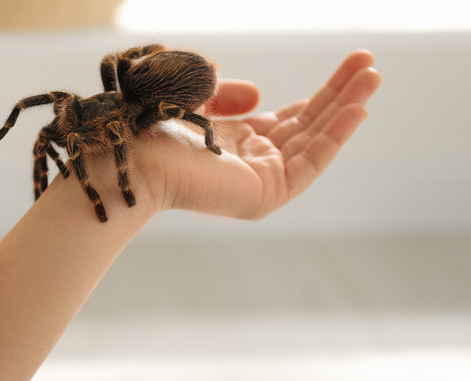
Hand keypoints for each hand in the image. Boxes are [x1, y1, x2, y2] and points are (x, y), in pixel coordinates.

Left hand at [138, 50, 380, 219]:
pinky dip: (336, 136)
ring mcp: (260, 180)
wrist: (130, 156)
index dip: (321, 93)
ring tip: (374, 76)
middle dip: (340, 95)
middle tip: (370, 64)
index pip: (289, 119)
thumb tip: (258, 95)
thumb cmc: (149, 126)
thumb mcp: (195, 96)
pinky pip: (311, 162)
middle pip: (308, 126)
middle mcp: (250, 162)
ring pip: (314, 142)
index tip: (350, 66)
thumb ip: (224, 93)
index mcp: (234, 142)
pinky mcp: (266, 193)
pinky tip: (358, 108)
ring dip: (346, 109)